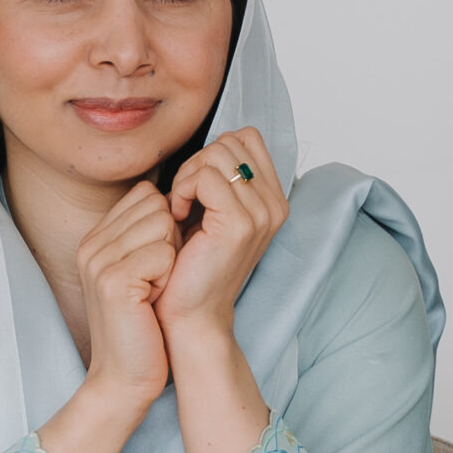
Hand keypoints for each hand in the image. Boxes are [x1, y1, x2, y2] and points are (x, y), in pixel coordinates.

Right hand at [72, 178, 178, 403]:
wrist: (124, 378)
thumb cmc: (143, 325)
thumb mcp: (142, 270)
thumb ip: (149, 231)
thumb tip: (177, 195)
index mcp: (96, 238)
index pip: (145, 193)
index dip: (165, 225)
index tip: (156, 265)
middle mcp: (91, 244)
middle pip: (156, 204)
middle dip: (170, 241)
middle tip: (155, 282)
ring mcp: (99, 260)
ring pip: (163, 224)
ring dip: (170, 261)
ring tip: (152, 291)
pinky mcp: (114, 280)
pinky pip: (164, 253)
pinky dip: (168, 279)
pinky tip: (152, 302)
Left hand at [158, 128, 289, 338]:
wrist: (191, 314)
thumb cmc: (192, 264)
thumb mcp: (213, 213)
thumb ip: (222, 179)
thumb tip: (211, 144)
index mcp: (273, 199)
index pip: (247, 138)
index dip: (214, 153)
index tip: (197, 187)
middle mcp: (275, 205)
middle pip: (232, 141)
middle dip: (198, 162)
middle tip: (183, 197)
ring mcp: (261, 214)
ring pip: (218, 154)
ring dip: (187, 175)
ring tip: (180, 207)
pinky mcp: (239, 224)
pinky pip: (206, 177)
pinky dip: (183, 190)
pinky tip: (177, 216)